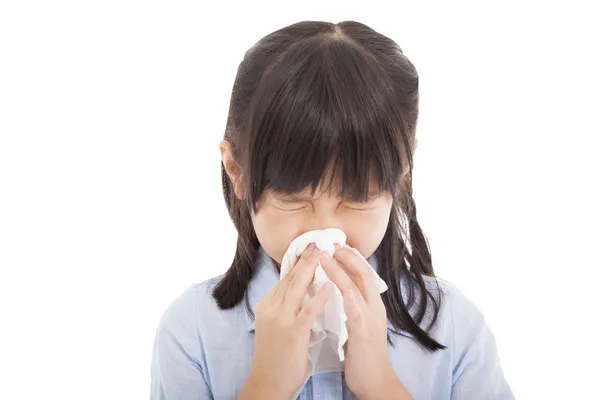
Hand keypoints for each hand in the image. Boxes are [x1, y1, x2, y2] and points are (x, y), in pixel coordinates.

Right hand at [239, 243, 333, 399]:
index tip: (308, 248)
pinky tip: (330, 286)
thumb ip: (287, 309)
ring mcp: (281, 320)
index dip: (297, 262)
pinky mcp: (292, 333)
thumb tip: (302, 294)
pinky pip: (308, 310)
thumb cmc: (275, 358)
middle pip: (290, 278)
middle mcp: (271, 309)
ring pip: (296, 287)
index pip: (284, 278)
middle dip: (305, 259)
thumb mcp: (275, 327)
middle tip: (317, 242)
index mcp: (267, 306)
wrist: (267, 383)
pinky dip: (319, 296)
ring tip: (323, 253)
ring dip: (311, 268)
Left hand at [319, 245, 412, 399]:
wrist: (377, 382)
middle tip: (331, 243)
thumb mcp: (360, 326)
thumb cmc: (364, 356)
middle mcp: (374, 307)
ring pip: (355, 286)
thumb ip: (353, 309)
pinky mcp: (362, 331)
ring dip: (338, 269)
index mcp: (373, 306)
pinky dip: (344, 294)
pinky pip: (354, 308)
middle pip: (363, 273)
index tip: (337, 246)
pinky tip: (333, 285)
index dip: (351, 258)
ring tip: (324, 256)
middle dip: (346, 256)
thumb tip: (339, 295)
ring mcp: (370, 318)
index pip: (364, 274)